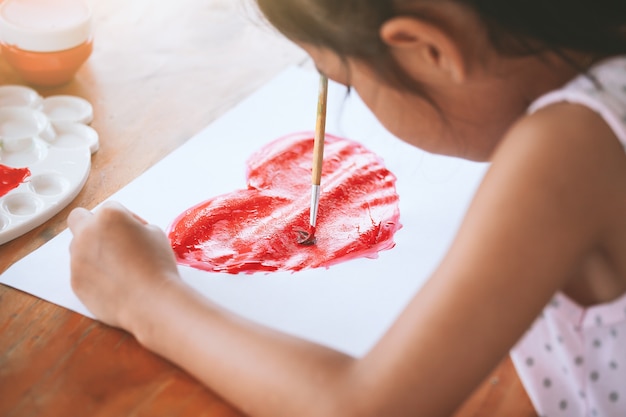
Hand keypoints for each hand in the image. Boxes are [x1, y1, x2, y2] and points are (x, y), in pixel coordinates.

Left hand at [67, 201, 180, 329]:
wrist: (151, 301)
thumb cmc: (157, 266)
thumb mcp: (155, 233)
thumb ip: (133, 226)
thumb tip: (124, 232)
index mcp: (108, 216)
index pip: (111, 208)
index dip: (126, 219)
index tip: (136, 231)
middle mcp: (87, 234)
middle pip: (79, 219)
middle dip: (92, 224)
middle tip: (111, 238)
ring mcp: (77, 258)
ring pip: (78, 247)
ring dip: (93, 250)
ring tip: (118, 266)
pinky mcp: (75, 281)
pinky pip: (81, 271)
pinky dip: (94, 274)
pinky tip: (115, 282)